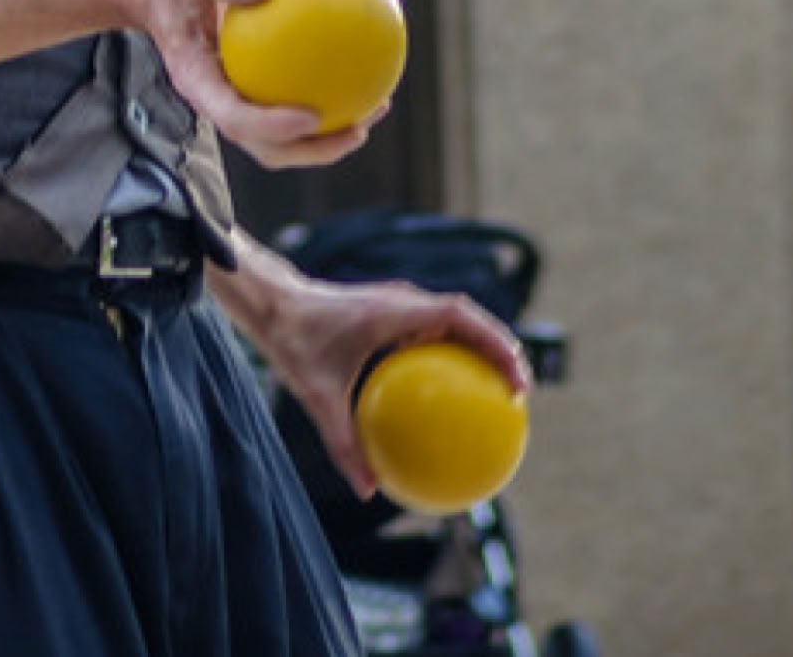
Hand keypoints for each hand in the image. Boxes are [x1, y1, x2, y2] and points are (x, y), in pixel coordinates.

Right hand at [127, 0, 383, 170]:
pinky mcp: (250, 88)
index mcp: (198, 84)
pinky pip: (290, 100)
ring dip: (329, 135)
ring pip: (284, 138)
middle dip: (314, 149)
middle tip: (358, 130)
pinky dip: (326, 96)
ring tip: (373, 111)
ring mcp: (234, 100)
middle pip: (267, 147)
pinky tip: (360, 70)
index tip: (311, 116)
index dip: (274, 127)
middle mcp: (218, 102)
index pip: (235, 119)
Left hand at [222, 261, 528, 500]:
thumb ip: (342, 443)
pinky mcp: (390, 314)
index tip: (516, 382)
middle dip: (499, 348)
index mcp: (393, 311)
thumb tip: (368, 491)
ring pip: (453, 322)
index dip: (494, 343)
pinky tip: (450, 401)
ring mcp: (398, 305)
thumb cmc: (293, 342)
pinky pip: (430, 333)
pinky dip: (449, 357)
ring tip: (499, 396)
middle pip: (467, 317)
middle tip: (520, 395)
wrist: (272, 303)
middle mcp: (402, 301)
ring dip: (480, 348)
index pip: (458, 316)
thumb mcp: (315, 396)